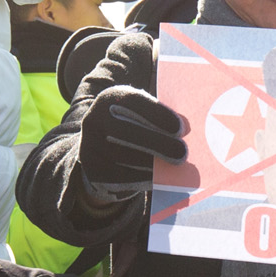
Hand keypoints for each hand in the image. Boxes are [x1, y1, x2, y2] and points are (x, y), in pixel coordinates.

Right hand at [78, 86, 186, 206]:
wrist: (101, 148)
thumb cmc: (133, 126)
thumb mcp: (142, 114)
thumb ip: (161, 117)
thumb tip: (185, 128)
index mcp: (110, 98)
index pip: (133, 102)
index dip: (158, 114)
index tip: (182, 129)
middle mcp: (94, 119)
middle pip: (126, 131)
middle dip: (158, 143)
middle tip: (183, 153)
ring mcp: (90, 145)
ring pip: (125, 157)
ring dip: (154, 163)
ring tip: (174, 166)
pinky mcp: (93, 169)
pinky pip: (121, 177)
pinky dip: (144, 178)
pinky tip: (159, 178)